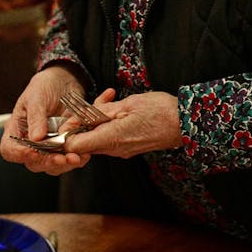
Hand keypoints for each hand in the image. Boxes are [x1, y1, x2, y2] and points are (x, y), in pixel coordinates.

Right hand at [0, 66, 93, 174]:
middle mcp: (30, 142)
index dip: (20, 155)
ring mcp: (47, 146)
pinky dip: (76, 159)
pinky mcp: (63, 147)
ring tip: (77, 158)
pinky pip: (67, 160)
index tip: (34, 153)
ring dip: (64, 164)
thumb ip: (36, 117)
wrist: (66, 82)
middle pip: (33, 162)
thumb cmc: (45, 86)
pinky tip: (84, 154)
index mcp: (16, 129)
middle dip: (48, 162)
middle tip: (62, 158)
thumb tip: (35, 138)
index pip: (10, 150)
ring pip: (51, 166)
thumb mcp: (37, 96)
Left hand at [61, 90, 182, 159]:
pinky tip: (117, 109)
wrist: (186, 123)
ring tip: (110, 100)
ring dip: (96, 121)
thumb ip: (99, 112)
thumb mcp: (126, 104)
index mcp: (111, 139)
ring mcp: (121, 151)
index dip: (66, 133)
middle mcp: (114, 150)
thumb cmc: (160, 111)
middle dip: (82, 122)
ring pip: (95, 139)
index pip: (74, 146)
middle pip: (83, 142)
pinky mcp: (128, 148)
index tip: (70, 116)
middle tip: (95, 102)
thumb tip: (77, 119)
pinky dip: (106, 125)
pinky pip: (108, 138)